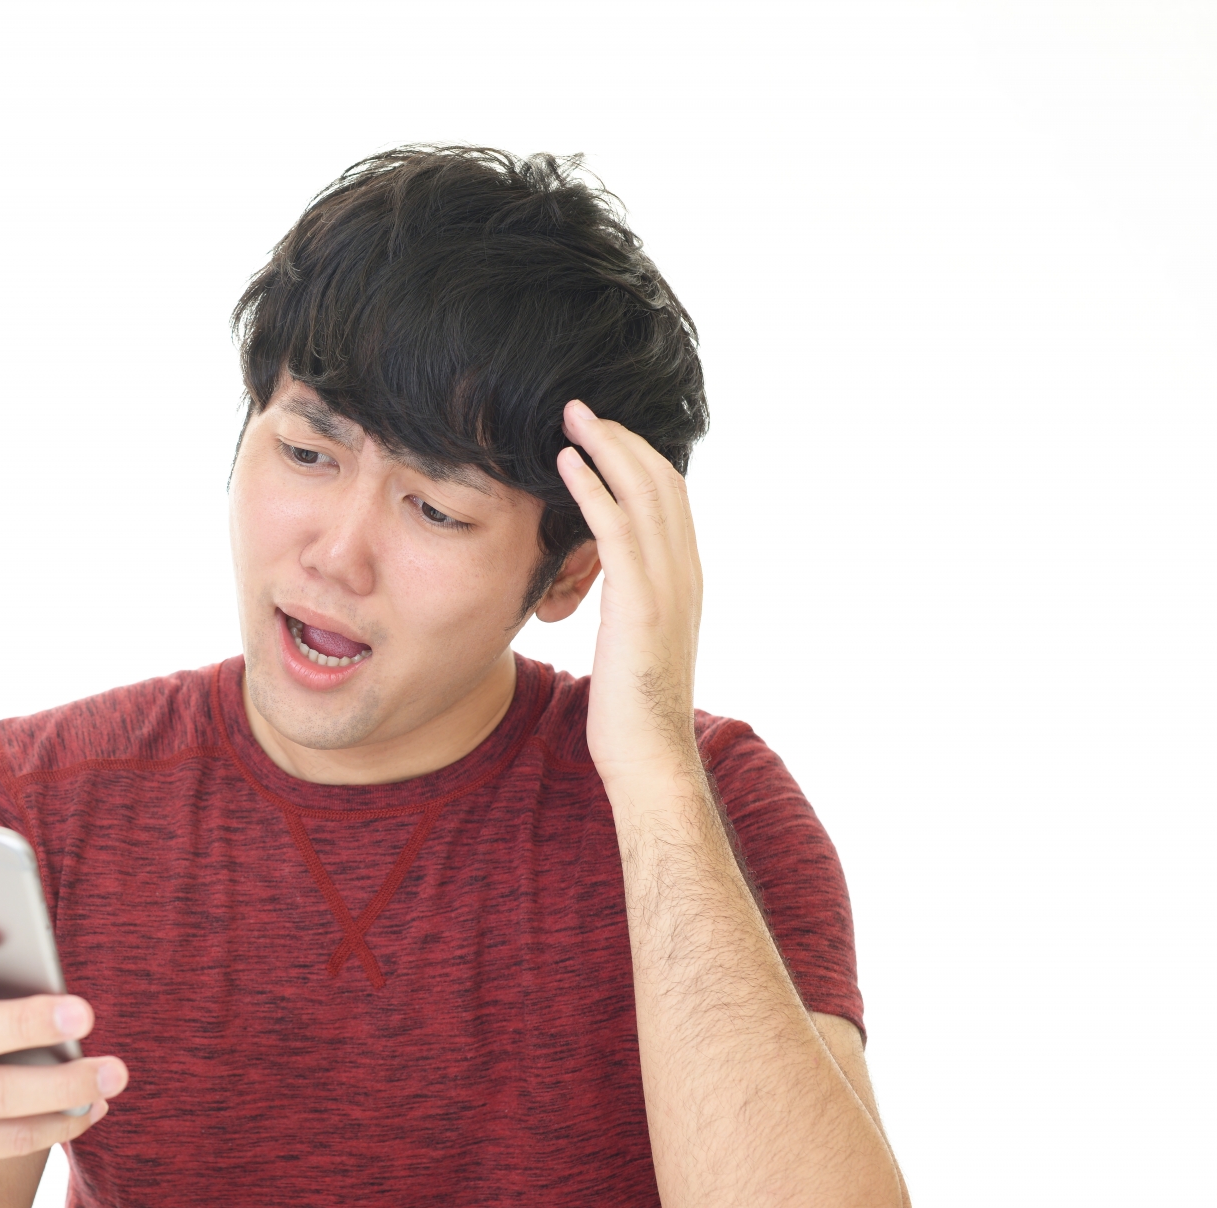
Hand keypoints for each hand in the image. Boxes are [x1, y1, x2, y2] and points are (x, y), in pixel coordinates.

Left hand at [555, 400, 704, 790]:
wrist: (650, 756)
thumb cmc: (632, 712)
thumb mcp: (636, 645)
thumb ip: (632, 607)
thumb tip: (613, 591)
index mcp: (686, 580)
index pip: (670, 500)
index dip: (639, 459)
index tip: (604, 434)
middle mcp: (685, 573)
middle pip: (661, 482)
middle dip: (622, 439)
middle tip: (582, 407)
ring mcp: (667, 585)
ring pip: (642, 493)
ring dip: (606, 446)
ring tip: (571, 416)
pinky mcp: (639, 601)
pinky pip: (616, 527)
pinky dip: (592, 487)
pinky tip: (565, 462)